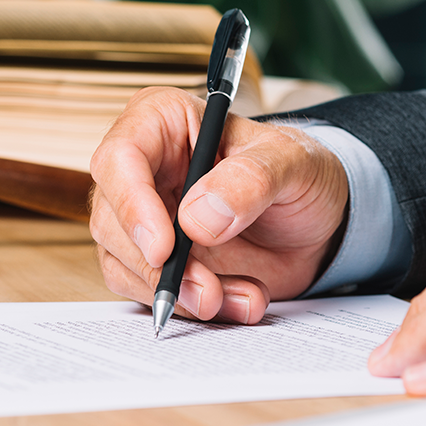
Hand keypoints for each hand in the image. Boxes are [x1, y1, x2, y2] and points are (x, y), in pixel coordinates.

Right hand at [89, 87, 347, 324]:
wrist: (314, 221)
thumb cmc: (298, 173)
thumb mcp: (292, 163)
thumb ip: (251, 180)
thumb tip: (196, 218)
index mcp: (162, 120)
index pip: (120, 157)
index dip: (132, 205)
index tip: (165, 248)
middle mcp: (142, 167)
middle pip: (111, 219)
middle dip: (158, 266)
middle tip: (208, 290)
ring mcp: (141, 215)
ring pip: (123, 263)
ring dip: (179, 293)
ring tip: (240, 296)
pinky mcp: (151, 258)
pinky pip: (146, 291)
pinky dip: (189, 306)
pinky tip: (236, 300)